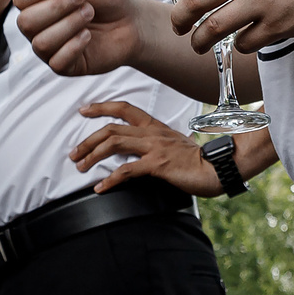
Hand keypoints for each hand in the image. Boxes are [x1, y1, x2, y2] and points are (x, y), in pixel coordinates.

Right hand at [11, 0, 140, 76]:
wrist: (132, 22)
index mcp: (37, 3)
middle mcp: (37, 27)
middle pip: (26, 22)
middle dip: (55, 7)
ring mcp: (49, 48)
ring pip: (41, 42)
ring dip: (68, 24)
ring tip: (89, 13)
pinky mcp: (64, 66)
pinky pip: (57, 61)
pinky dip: (74, 45)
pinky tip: (88, 35)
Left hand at [71, 100, 222, 196]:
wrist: (219, 168)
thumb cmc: (199, 161)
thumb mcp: (175, 146)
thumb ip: (156, 145)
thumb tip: (138, 153)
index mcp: (155, 126)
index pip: (125, 108)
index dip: (102, 107)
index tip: (83, 110)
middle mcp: (152, 133)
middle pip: (111, 128)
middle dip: (87, 140)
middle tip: (74, 153)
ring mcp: (155, 147)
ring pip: (114, 143)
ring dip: (92, 155)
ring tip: (80, 167)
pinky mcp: (158, 164)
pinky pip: (127, 170)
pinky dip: (109, 179)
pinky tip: (100, 187)